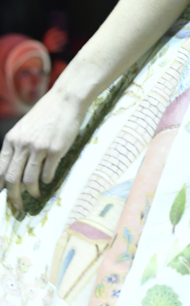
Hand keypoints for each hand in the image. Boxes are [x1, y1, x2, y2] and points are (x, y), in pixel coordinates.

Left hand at [0, 88, 84, 210]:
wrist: (66, 99)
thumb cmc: (46, 113)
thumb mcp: (24, 127)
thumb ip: (18, 145)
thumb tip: (13, 168)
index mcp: (12, 139)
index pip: (0, 169)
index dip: (1, 187)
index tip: (4, 197)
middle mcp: (22, 144)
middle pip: (11, 179)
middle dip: (14, 197)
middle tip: (18, 206)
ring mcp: (39, 147)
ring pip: (29, 179)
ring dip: (32, 192)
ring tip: (36, 195)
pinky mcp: (55, 149)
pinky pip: (47, 173)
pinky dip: (47, 180)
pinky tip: (48, 180)